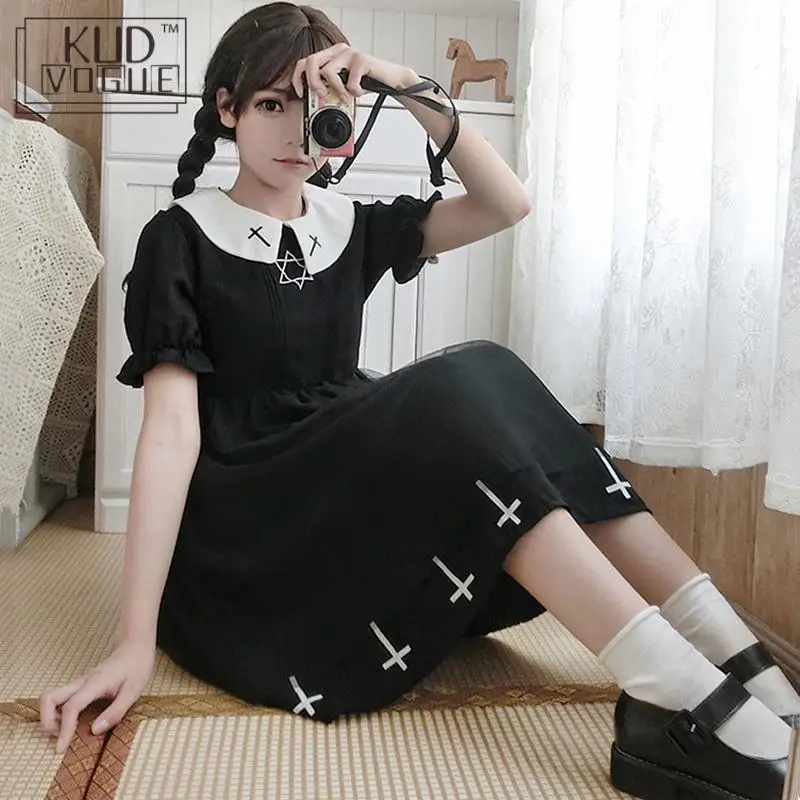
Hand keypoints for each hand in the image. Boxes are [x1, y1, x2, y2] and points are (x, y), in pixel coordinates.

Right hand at [40, 639, 155, 753]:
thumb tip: (94, 731)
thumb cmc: (136, 667)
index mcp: (96, 683)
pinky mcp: (81, 686)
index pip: (72, 706)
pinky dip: (59, 713)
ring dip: (51, 717)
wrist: (135, 647)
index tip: (62, 748)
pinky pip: (61, 699)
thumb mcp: (133, 692)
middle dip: (47, 721)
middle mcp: (82, 682)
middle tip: (60, 737)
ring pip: (52, 697)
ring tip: (66, 732)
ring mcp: (80, 683)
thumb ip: (115, 712)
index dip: (65, 729)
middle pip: (49, 698)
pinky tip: (74, 722)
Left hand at [291, 43, 418, 103]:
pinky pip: (349, 81)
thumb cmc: (368, 83)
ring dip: (337, 91)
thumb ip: (329, 88)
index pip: (305, 61)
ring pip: (328, 72)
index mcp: (331, 55)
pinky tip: (361, 91)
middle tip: (322, 95)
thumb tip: (314, 102)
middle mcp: (338, 51)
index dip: (298, 78)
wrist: (392, 80)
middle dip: (312, 82)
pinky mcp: (361, 59)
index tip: (301, 93)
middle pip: (311, 61)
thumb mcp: (344, 86)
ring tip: (347, 96)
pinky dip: (355, 92)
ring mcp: (350, 53)